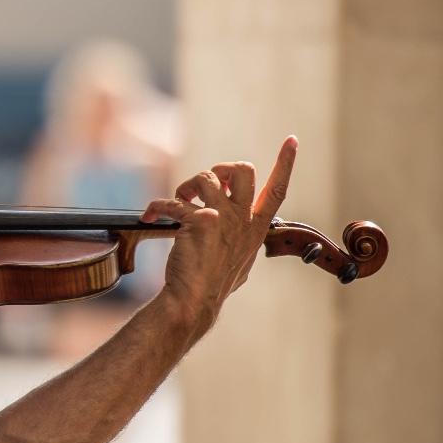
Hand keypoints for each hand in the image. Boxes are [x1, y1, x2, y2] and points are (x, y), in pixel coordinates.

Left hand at [144, 136, 297, 332]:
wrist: (194, 301)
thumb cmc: (214, 284)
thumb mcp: (242, 260)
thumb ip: (243, 238)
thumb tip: (240, 230)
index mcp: (256, 227)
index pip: (278, 190)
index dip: (285, 163)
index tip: (292, 141)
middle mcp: (243, 219)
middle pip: (243, 170)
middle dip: (222, 169)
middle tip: (205, 185)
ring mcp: (223, 219)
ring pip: (205, 178)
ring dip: (187, 186)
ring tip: (179, 201)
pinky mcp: (199, 221)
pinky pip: (174, 202)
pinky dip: (157, 206)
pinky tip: (151, 216)